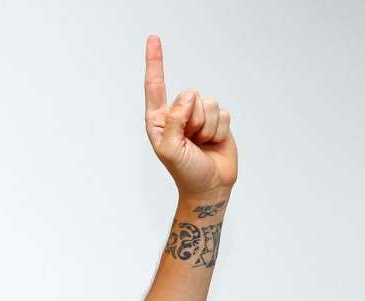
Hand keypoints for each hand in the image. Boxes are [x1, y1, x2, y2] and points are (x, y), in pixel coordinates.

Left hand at [143, 35, 236, 198]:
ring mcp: (198, 116)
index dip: (155, 61)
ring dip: (208, 127)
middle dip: (194, 120)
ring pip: (209, 103)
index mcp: (158, 119)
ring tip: (201, 143)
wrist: (209, 186)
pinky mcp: (217, 120)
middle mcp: (177, 113)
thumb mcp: (170, 149)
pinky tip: (213, 142)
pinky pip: (224, 113)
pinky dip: (220, 130)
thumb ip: (174, 120)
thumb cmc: (184, 171)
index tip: (153, 38)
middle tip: (191, 140)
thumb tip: (187, 95)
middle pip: (190, 95)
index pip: (155, 85)